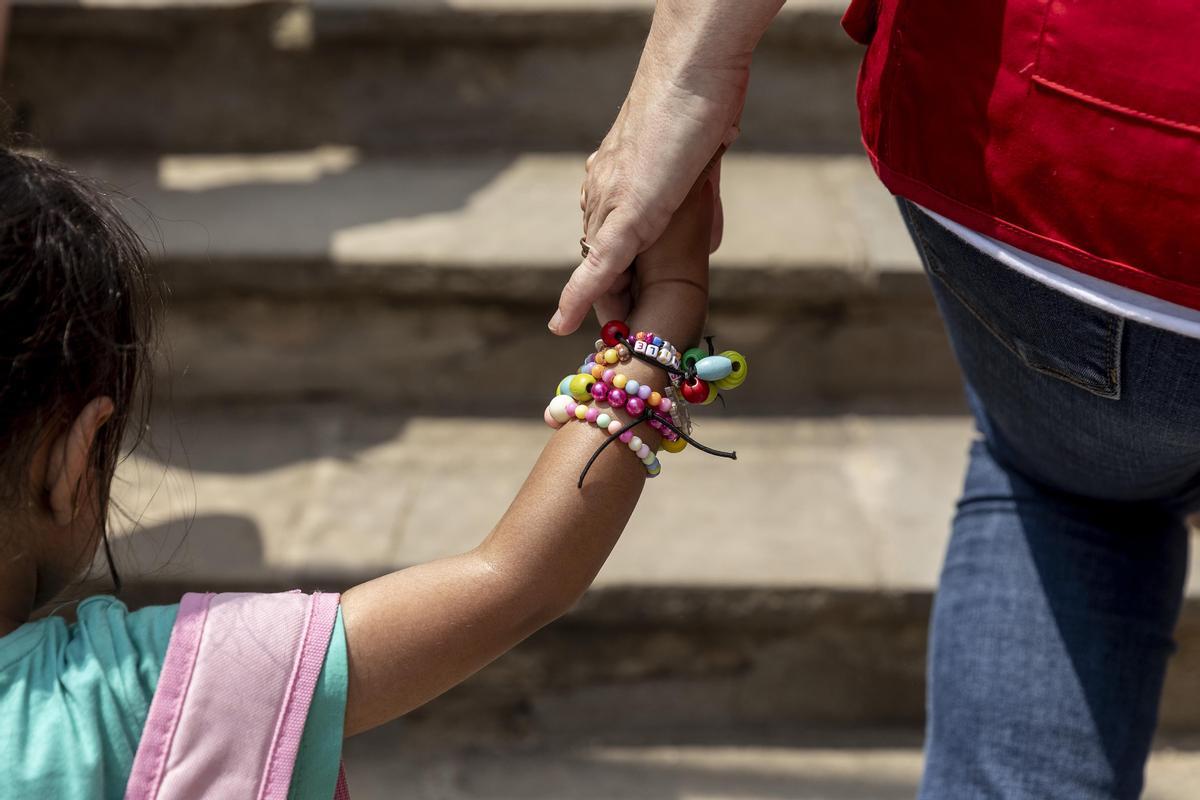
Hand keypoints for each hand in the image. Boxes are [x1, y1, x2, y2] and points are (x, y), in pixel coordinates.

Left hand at [547, 0, 772, 335]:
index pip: (605, 237)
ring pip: (599, 264)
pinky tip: (563, 325)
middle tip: (622, 329)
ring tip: (621, 332)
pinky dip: (580, 297)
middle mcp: (602, 190)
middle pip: (596, 256)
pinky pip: (601, 264)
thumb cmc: (705, 104)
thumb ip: (699, 202)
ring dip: (607, 302)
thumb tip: (709, 239)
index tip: (619, 304)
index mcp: (616, 179)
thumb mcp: (701, 163)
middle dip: (610, 297)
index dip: (613, 275)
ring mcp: (611, 200)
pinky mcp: (630, 211)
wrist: (697, 72)